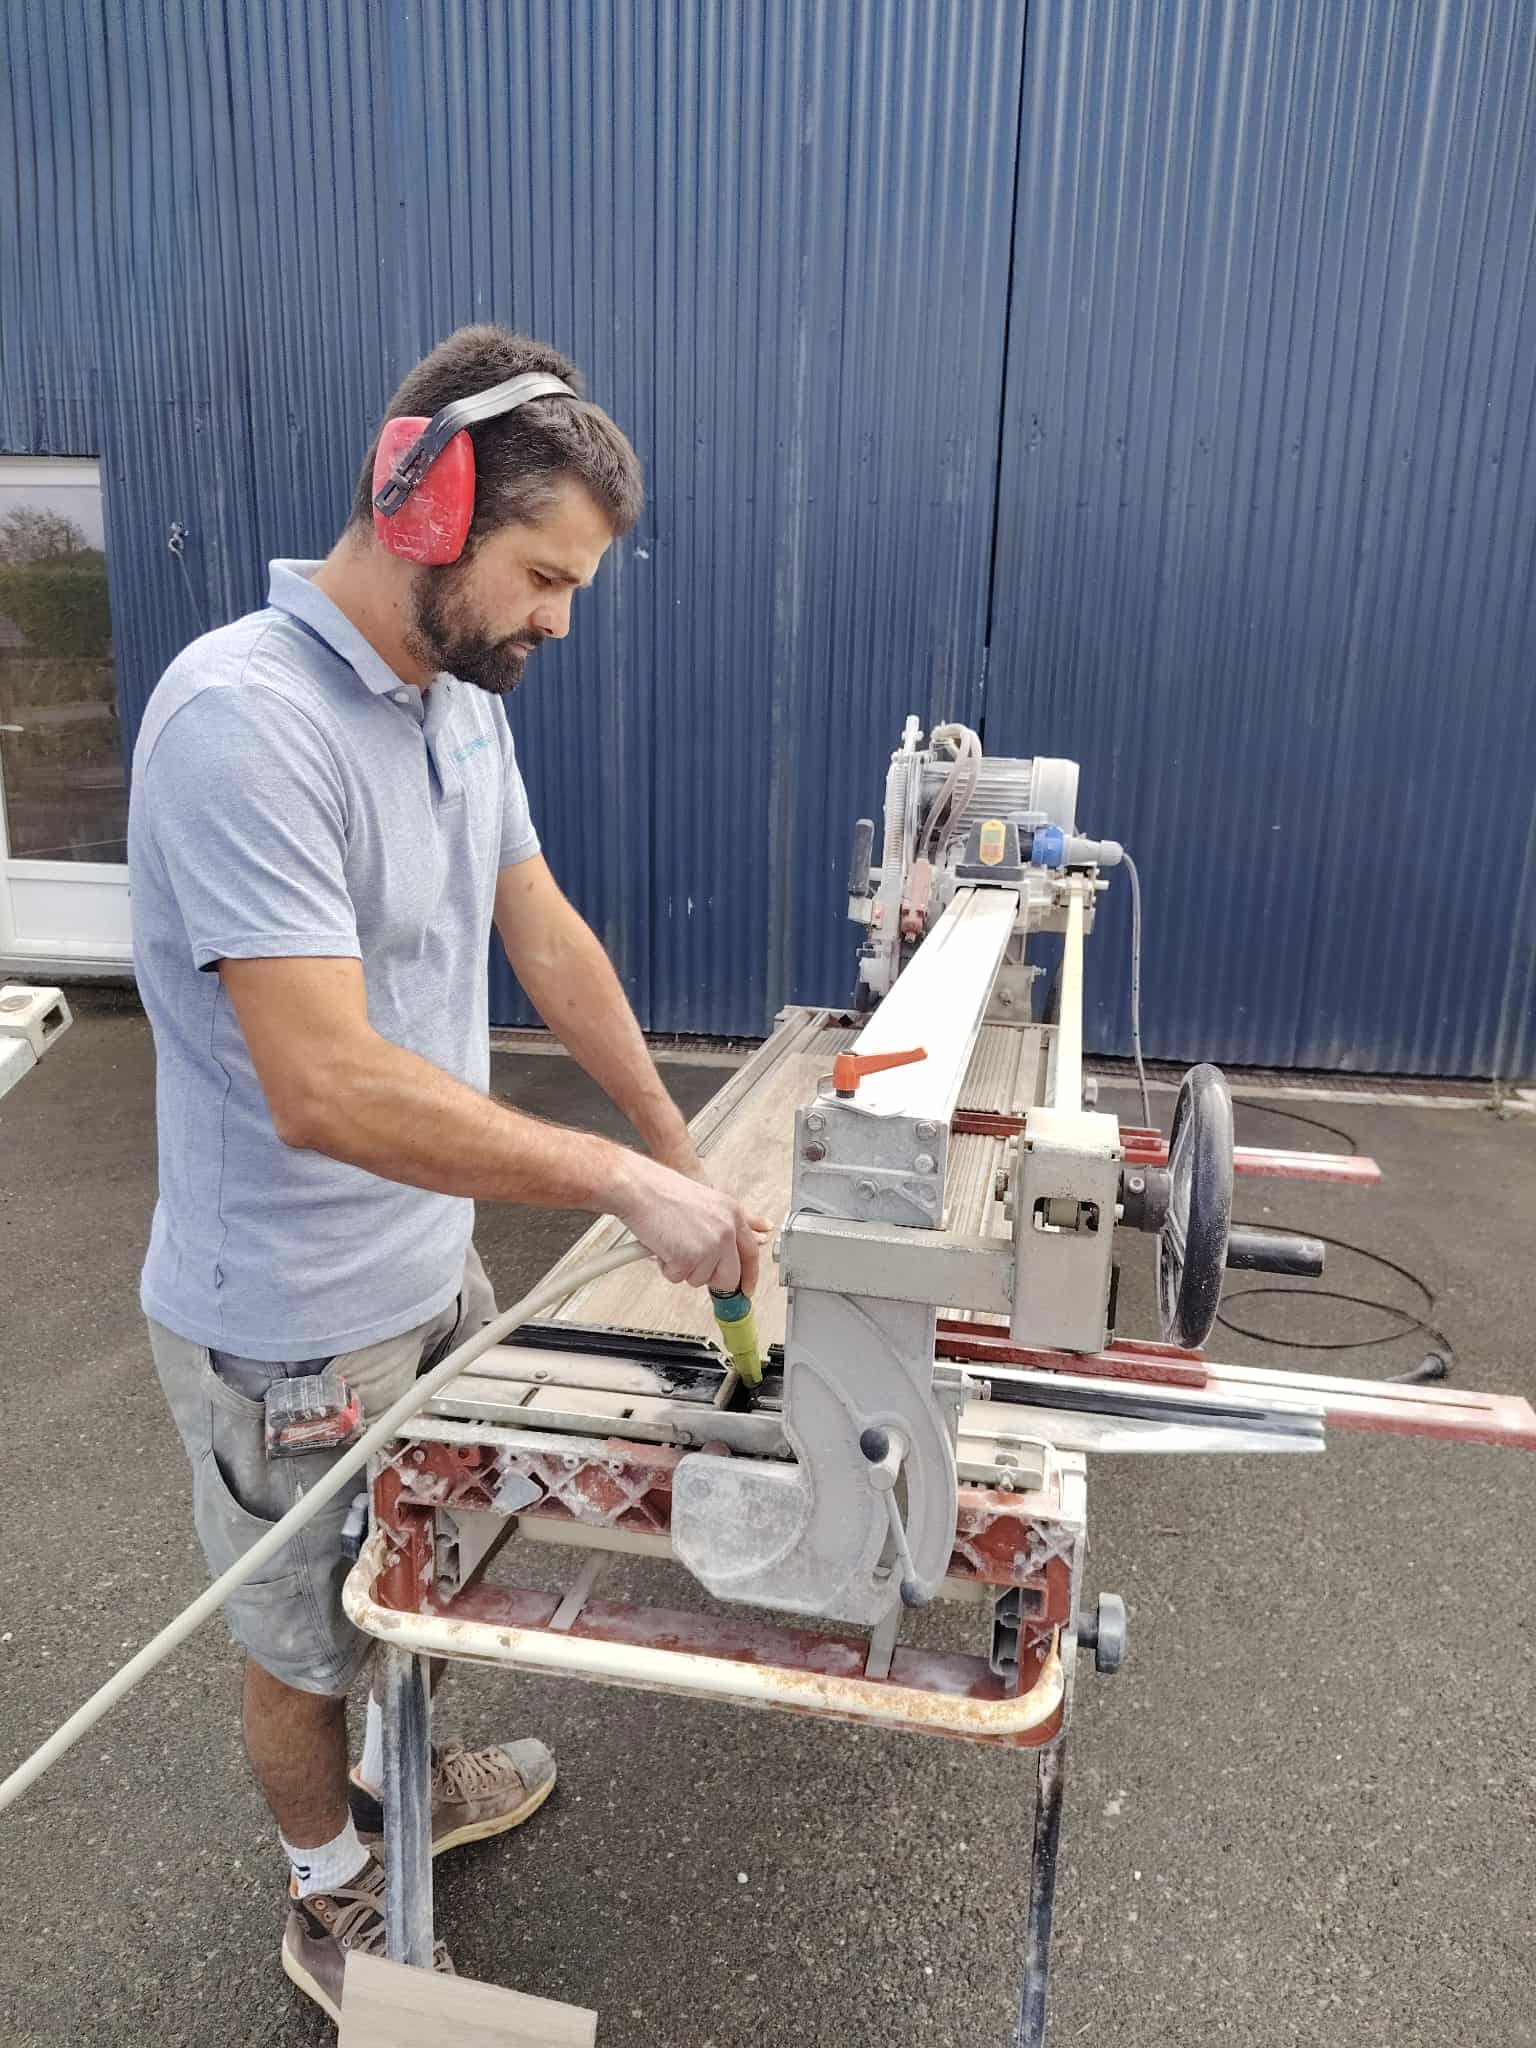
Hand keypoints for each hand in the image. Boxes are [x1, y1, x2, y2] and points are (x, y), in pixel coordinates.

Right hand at [611, 1152, 767, 1293]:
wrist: (637, 1188)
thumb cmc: (662, 1192)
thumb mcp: (705, 1201)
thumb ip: (726, 1223)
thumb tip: (754, 1235)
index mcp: (732, 1213)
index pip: (750, 1253)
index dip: (749, 1275)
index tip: (746, 1288)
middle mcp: (726, 1230)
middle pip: (730, 1276)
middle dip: (709, 1277)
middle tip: (691, 1265)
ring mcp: (709, 1246)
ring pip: (700, 1279)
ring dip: (682, 1267)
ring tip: (671, 1241)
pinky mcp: (688, 1258)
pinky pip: (677, 1278)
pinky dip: (666, 1267)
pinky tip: (662, 1245)